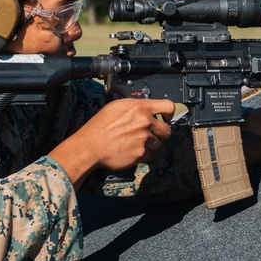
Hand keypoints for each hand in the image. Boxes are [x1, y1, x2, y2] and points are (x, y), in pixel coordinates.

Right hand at [50, 98, 175, 186]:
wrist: (90, 146)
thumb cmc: (99, 127)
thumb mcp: (117, 107)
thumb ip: (135, 107)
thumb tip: (146, 109)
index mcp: (140, 107)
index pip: (168, 106)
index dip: (169, 113)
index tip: (166, 117)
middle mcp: (145, 122)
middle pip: (167, 130)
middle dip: (160, 133)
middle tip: (148, 134)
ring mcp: (145, 139)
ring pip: (157, 143)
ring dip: (149, 144)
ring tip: (133, 143)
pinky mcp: (142, 154)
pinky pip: (148, 155)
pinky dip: (141, 154)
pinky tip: (129, 150)